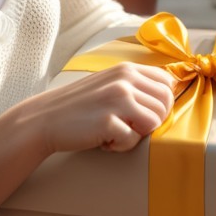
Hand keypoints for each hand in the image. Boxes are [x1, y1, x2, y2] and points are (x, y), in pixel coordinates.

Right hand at [28, 62, 174, 154]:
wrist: (45, 119)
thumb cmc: (80, 105)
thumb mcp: (109, 82)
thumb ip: (135, 83)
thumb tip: (170, 89)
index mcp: (127, 69)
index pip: (167, 82)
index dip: (162, 102)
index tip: (143, 112)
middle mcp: (125, 80)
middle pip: (166, 104)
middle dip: (152, 121)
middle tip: (129, 126)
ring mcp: (117, 100)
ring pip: (154, 122)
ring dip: (137, 134)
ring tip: (116, 132)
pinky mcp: (109, 121)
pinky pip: (134, 140)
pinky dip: (121, 146)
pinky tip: (104, 140)